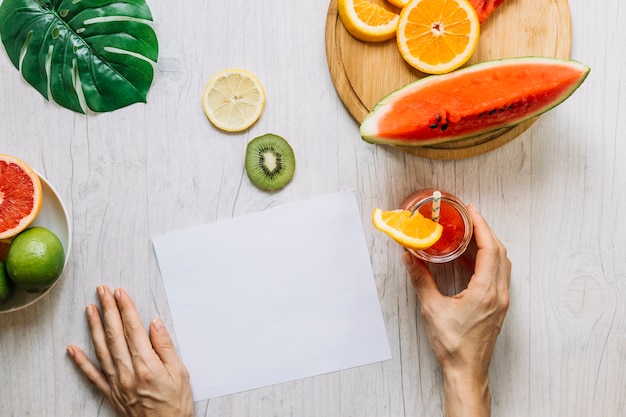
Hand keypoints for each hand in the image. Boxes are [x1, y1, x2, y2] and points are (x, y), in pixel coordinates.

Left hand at [67, 286, 193, 416]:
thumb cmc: (176, 405)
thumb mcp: (180, 374)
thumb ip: (165, 347)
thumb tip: (154, 324)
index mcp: (147, 365)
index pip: (133, 329)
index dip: (126, 308)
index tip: (120, 293)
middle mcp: (128, 372)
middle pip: (115, 335)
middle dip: (108, 310)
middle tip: (102, 291)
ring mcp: (117, 383)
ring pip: (102, 350)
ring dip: (94, 327)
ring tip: (90, 309)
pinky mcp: (111, 393)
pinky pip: (92, 375)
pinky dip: (81, 361)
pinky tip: (72, 348)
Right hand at [403, 205, 509, 416]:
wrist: (467, 370)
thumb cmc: (452, 345)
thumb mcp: (432, 309)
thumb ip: (421, 280)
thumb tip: (409, 258)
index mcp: (485, 292)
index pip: (490, 250)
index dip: (482, 227)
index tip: (471, 212)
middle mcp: (498, 294)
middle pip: (500, 252)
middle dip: (485, 231)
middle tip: (468, 218)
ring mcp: (501, 300)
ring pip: (501, 263)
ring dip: (488, 246)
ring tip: (468, 235)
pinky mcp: (497, 306)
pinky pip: (497, 275)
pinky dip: (486, 261)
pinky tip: (467, 261)